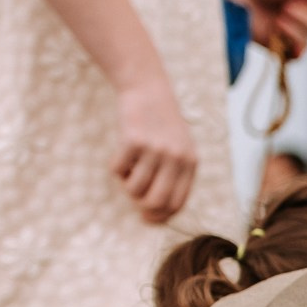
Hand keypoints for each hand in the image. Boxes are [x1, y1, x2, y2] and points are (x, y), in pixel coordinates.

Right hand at [112, 76, 196, 223]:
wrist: (148, 89)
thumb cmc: (161, 125)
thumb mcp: (179, 149)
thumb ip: (174, 176)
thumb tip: (155, 211)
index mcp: (190, 164)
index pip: (178, 203)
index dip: (161, 216)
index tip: (147, 218)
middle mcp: (176, 157)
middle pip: (157, 201)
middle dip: (142, 208)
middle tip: (135, 201)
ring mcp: (155, 148)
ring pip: (134, 188)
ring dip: (126, 185)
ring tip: (129, 170)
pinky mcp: (133, 139)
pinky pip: (117, 170)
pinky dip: (115, 169)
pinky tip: (120, 155)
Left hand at [241, 0, 306, 60]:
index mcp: (305, 3)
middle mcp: (299, 20)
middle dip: (306, 17)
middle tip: (287, 6)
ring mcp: (289, 36)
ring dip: (297, 28)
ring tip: (280, 18)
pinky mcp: (278, 50)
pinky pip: (298, 56)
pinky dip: (294, 44)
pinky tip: (282, 31)